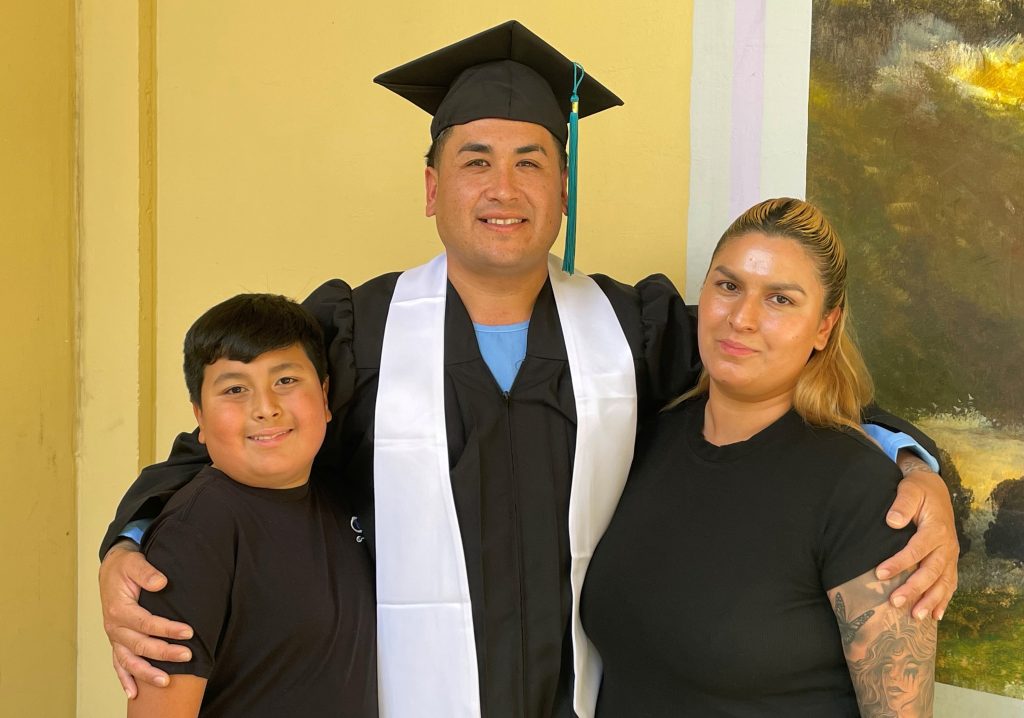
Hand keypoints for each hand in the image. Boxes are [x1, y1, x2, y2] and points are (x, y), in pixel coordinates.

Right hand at [100, 541, 193, 697]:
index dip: (167, 629)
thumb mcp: (134, 562)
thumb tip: (161, 583)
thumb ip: (146, 572)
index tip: (188, 632)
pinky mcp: (117, 641)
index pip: (146, 623)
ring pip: (128, 660)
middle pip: (140, 645)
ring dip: (146, 673)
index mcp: (119, 609)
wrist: (111, 569)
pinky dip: (125, 679)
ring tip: (166, 682)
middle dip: (164, 653)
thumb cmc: (125, 566)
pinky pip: (118, 663)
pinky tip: (133, 694)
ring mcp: (115, 637)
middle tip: (187, 656)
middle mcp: (114, 627)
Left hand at [875, 458, 958, 620]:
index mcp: (936, 529)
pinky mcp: (950, 561)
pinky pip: (950, 583)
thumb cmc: (919, 491)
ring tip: (915, 616)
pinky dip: (944, 600)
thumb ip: (902, 504)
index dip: (899, 563)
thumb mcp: (910, 490)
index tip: (879, 573)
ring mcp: (951, 555)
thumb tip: (892, 521)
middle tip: (895, 602)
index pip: (916, 550)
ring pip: (943, 582)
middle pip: (931, 571)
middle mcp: (947, 545)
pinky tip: (935, 616)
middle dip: (914, 589)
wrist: (936, 490)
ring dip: (930, 601)